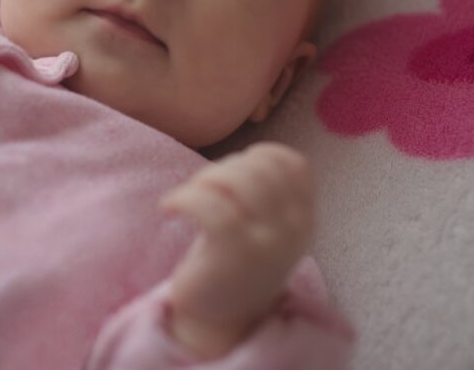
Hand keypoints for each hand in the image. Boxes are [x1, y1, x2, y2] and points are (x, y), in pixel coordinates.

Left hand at [159, 142, 314, 359]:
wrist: (222, 319)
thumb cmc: (236, 260)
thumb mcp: (266, 225)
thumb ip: (268, 192)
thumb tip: (253, 153)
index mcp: (303, 219)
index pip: (294, 164)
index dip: (259, 155)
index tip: (233, 170)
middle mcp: (292, 231)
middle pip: (260, 168)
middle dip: (225, 166)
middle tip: (202, 186)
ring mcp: (266, 244)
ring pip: (237, 181)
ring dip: (203, 179)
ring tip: (186, 197)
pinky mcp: (232, 255)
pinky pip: (210, 206)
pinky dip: (183, 197)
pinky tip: (169, 207)